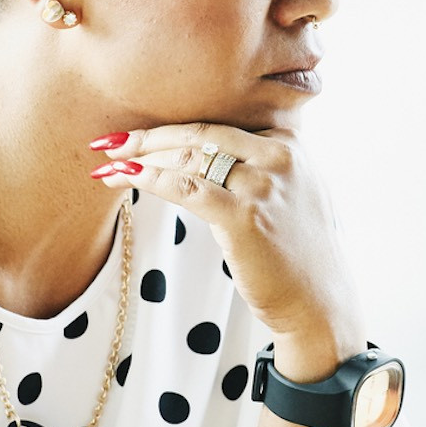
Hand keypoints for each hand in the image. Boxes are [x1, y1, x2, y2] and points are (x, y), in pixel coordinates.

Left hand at [89, 123, 362, 381]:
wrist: (318, 303)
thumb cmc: (299, 255)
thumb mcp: (294, 195)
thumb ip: (265, 166)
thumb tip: (214, 155)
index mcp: (290, 144)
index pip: (220, 123)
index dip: (174, 126)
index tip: (140, 134)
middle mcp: (279, 156)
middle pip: (199, 133)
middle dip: (149, 136)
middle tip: (110, 141)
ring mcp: (262, 184)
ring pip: (188, 157)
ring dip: (140, 159)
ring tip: (107, 163)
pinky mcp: (244, 216)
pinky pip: (185, 187)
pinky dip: (149, 179)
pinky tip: (124, 178)